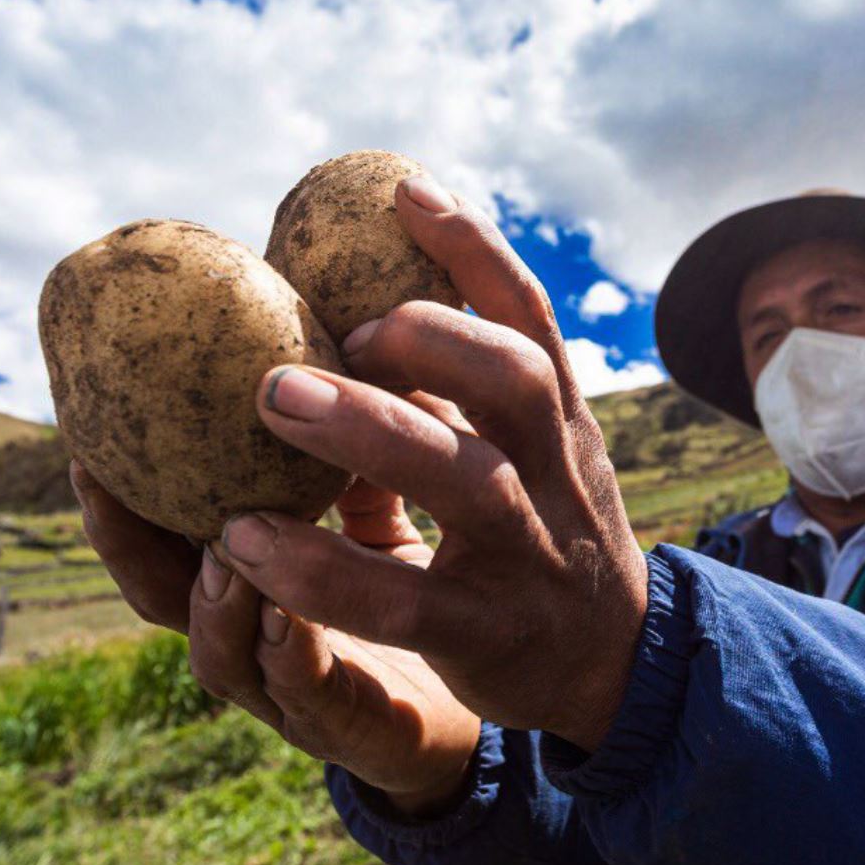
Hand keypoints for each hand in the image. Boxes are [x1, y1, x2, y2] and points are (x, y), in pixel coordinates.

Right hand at [74, 464, 480, 814]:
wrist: (494, 686)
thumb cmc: (414, 591)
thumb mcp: (375, 512)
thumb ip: (344, 458)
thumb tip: (335, 351)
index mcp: (247, 575)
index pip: (162, 535)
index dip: (122, 492)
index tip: (88, 434)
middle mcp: (249, 635)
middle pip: (160, 596)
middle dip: (124, 540)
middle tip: (99, 474)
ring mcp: (289, 690)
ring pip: (222, 654)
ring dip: (214, 599)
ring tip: (218, 545)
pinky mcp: (347, 727)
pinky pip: (306, 693)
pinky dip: (289, 654)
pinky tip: (289, 613)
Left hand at [216, 175, 647, 751]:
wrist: (618, 673)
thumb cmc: (546, 543)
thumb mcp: (535, 459)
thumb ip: (471, 398)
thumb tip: (367, 313)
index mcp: (560, 426)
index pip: (532, 319)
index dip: (475, 249)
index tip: (404, 191)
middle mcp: (555, 477)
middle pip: (516, 381)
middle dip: (427, 336)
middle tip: (333, 325)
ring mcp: (527, 556)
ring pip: (467, 479)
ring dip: (372, 431)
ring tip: (275, 398)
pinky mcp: (485, 637)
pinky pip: (401, 602)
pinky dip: (323, 570)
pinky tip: (246, 541)